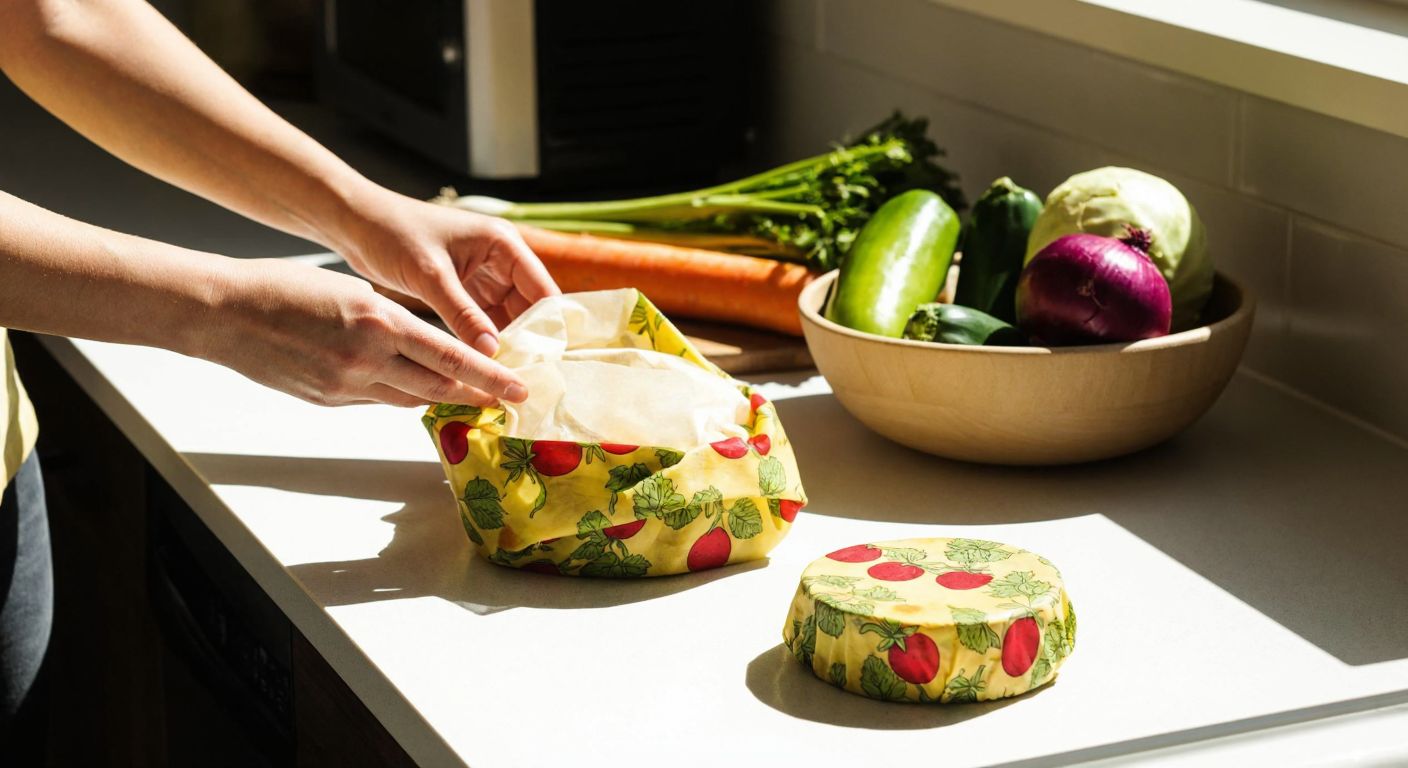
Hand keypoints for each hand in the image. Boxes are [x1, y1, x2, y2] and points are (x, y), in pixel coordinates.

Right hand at [204, 258, 526, 406]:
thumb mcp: (352, 289)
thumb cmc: (286, 287)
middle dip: (477, 395)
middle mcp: (367, 359)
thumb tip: (422, 343)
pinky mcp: (327, 401)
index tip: (518, 387)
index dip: (489, 376)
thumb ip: (390, 319)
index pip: (450, 357)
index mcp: (379, 322)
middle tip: (508, 400)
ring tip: (473, 398)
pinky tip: (412, 390)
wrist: (225, 313)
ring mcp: (345, 385)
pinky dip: (399, 395)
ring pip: (408, 399)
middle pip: (438, 387)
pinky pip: (376, 401)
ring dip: (441, 399)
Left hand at [332, 189, 558, 355]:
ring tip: (505, 377)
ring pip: (507, 317)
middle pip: (528, 307)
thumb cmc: (393, 234)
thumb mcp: (431, 276)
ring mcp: (482, 276)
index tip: (545, 361)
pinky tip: (482, 365)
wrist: (356, 223)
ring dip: (505, 343)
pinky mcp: (463, 290)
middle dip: (527, 339)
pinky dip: (484, 341)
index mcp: (503, 244)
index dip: (548, 325)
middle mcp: (500, 259)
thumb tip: (492, 354)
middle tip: (524, 377)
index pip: (542, 289)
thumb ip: (463, 315)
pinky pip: (483, 320)